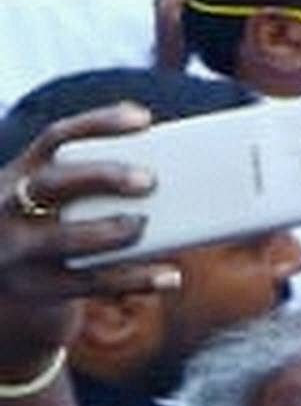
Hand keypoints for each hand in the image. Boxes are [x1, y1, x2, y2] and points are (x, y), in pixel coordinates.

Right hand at [0, 104, 170, 383]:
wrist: (1, 266)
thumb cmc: (48, 215)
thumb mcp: (53, 190)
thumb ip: (94, 177)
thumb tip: (178, 168)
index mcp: (23, 171)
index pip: (56, 137)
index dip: (99, 124)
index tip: (146, 119)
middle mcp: (10, 206)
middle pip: (51, 183)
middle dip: (100, 177)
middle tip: (150, 180)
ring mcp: (18, 249)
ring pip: (63, 238)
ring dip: (110, 231)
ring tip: (145, 225)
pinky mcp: (38, 286)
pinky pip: (87, 283)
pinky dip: (132, 280)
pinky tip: (171, 277)